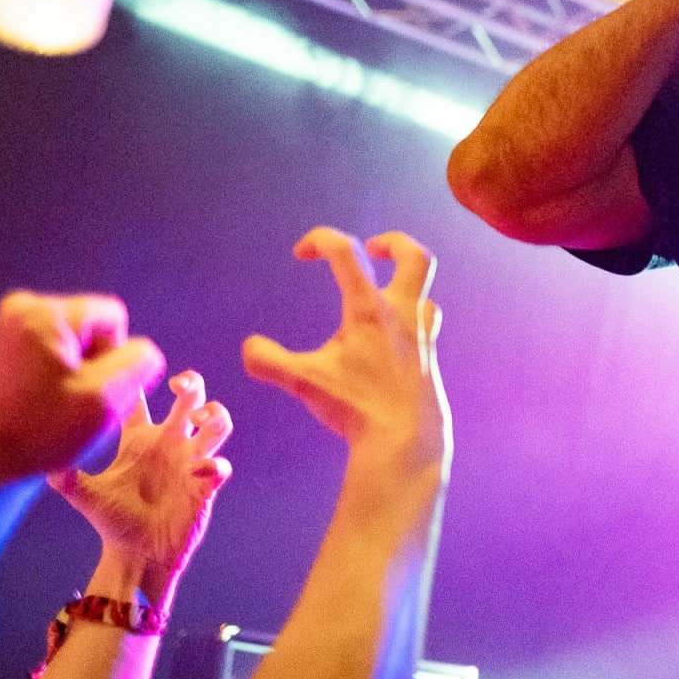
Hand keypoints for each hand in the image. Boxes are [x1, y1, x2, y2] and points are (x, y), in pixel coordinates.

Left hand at [0, 292, 165, 498]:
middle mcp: (22, 308)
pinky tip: (47, 402)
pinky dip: (62, 375)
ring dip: (81, 372)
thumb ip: (140, 361)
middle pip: (94, 327)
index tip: (88, 390)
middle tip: (74, 401)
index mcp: (43, 313)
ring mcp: (11, 326)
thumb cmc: (45, 433)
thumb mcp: (107, 398)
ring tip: (60, 405)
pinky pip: (58, 351)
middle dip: (96, 363)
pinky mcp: (7, 345)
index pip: (113, 318)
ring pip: (79, 342)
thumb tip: (142, 351)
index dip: (114, 357)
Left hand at [52, 369, 232, 605]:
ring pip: (217, 423)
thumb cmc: (111, 523)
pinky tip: (197, 473)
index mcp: (139, 439)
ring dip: (215, 414)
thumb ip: (66, 478)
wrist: (136, 555)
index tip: (134, 375)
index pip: (141, 400)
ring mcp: (190, 461)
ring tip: (200, 420)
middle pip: (191, 397)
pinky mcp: (206, 485)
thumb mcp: (85, 497)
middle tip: (180, 385)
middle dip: (192, 383)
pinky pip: (220, 466)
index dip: (140, 381)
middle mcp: (168, 444)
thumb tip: (43, 462)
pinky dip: (215, 465)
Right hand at [242, 229, 449, 472]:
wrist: (406, 439)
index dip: (320, 240)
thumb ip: (269, 362)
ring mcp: (421, 334)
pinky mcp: (429, 356)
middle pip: (415, 257)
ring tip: (380, 295)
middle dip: (393, 242)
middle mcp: (402, 314)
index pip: (346, 252)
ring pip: (425, 292)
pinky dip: (406, 319)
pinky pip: (425, 322)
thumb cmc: (356, 407)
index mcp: (369, 310)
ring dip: (403, 285)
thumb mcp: (304, 383)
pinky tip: (388, 339)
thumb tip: (249, 348)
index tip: (301, 254)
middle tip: (372, 248)